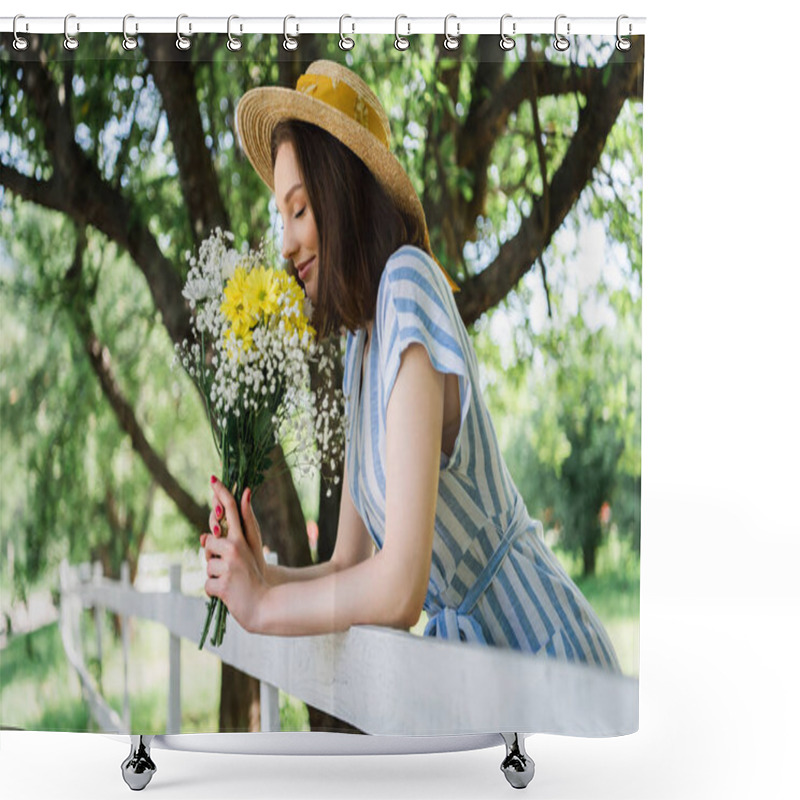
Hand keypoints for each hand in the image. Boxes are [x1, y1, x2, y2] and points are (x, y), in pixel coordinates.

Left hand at [202, 478, 267, 633]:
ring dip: (215, 575)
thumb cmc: (254, 577)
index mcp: (242, 539)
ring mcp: (228, 567)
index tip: (213, 479)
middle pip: (208, 541)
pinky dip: (214, 591)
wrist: (263, 605)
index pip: (230, 510)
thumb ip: (237, 531)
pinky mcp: (222, 585)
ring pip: (206, 565)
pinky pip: (206, 584)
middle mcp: (234, 549)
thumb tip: (226, 510)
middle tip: (229, 567)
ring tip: (231, 581)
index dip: (222, 493)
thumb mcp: (250, 551)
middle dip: (212, 554)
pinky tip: (227, 593)